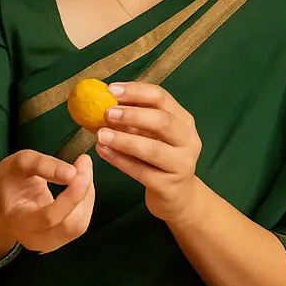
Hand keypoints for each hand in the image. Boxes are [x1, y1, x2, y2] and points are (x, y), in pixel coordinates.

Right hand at [0, 150, 95, 254]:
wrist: (3, 202)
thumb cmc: (9, 182)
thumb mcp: (17, 164)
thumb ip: (41, 164)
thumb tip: (72, 172)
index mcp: (18, 222)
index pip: (49, 217)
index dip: (70, 196)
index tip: (77, 171)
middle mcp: (36, 239)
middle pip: (71, 225)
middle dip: (83, 193)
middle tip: (84, 162)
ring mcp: (51, 243)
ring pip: (80, 223)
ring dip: (86, 193)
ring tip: (80, 169)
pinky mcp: (63, 238)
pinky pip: (82, 221)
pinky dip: (86, 198)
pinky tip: (79, 182)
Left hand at [95, 82, 203, 222]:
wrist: (177, 196)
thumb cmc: (158, 158)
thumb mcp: (150, 135)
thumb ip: (131, 119)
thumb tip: (98, 101)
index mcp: (183, 121)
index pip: (162, 98)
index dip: (135, 91)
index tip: (110, 89)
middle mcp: (187, 140)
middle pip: (162, 121)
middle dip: (132, 115)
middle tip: (106, 112)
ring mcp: (181, 164)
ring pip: (152, 149)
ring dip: (123, 140)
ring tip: (100, 134)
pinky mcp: (169, 186)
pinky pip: (141, 172)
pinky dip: (119, 160)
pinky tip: (102, 151)